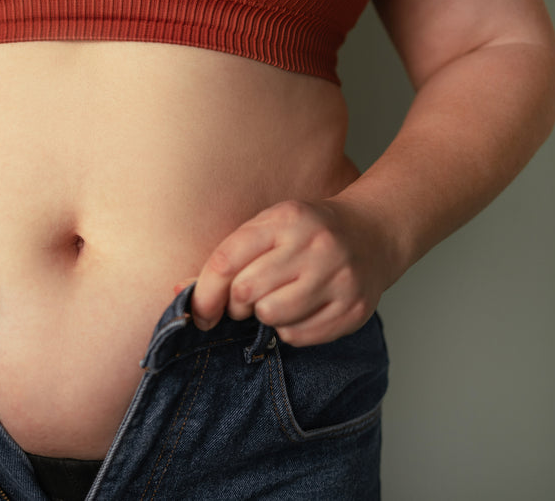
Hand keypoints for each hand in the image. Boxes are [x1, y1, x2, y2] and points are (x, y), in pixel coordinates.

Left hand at [183, 199, 396, 346]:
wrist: (374, 233)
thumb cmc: (306, 233)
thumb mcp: (267, 229)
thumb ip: (227, 258)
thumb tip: (180, 292)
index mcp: (285, 219)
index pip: (227, 261)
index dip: (204, 293)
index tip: (200, 312)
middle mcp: (314, 245)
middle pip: (246, 292)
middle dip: (237, 304)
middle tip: (247, 300)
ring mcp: (338, 277)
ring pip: (272, 317)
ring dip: (265, 317)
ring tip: (276, 302)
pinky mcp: (353, 308)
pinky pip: (300, 337)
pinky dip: (290, 330)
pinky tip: (301, 310)